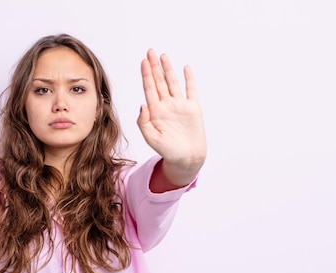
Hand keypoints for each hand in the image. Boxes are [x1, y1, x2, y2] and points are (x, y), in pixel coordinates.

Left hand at [137, 49, 205, 183]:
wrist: (186, 158)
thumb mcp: (152, 138)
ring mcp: (180, 105)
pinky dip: (189, 79)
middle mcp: (166, 105)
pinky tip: (185, 68)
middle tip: (150, 51)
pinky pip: (191, 90)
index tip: (143, 62)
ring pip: (173, 83)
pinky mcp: (193, 108)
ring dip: (168, 69)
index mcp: (155, 112)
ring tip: (163, 56)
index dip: (146, 75)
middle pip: (159, 82)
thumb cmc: (168, 151)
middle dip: (154, 67)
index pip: (149, 89)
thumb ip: (144, 122)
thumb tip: (142, 105)